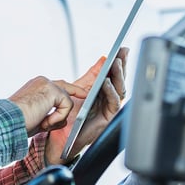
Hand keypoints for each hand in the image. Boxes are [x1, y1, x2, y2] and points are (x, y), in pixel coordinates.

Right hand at [8, 76, 87, 136]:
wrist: (9, 120)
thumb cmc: (18, 122)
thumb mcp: (37, 119)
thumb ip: (50, 116)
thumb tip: (63, 121)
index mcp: (35, 86)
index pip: (55, 86)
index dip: (68, 91)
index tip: (80, 93)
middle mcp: (42, 82)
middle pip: (65, 86)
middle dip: (77, 91)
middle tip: (86, 94)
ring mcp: (48, 84)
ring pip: (66, 101)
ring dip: (58, 117)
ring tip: (43, 124)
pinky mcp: (53, 90)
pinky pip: (67, 106)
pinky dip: (58, 118)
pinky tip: (44, 122)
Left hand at [45, 47, 128, 164]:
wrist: (61, 137)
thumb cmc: (70, 114)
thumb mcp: (79, 88)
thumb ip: (92, 75)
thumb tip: (103, 58)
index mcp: (104, 91)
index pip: (114, 74)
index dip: (120, 62)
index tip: (122, 48)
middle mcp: (108, 99)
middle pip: (120, 80)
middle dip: (122, 66)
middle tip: (122, 53)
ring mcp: (109, 109)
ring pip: (120, 90)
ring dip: (118, 76)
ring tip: (115, 63)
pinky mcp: (107, 118)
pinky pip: (113, 103)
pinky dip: (110, 92)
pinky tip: (106, 83)